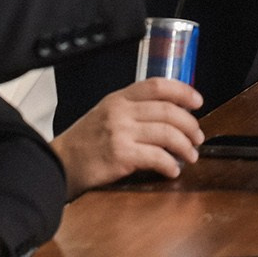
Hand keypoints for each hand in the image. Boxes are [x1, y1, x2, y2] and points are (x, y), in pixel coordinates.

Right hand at [51, 78, 204, 189]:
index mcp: (119, 98)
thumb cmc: (85, 142)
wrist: (60, 163)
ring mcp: (121, 132)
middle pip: (168, 111)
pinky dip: (170, 165)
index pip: (157, 85)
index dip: (182, 91)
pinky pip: (156, 157)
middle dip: (190, 125)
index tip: (198, 101)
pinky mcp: (121, 155)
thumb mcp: (106, 113)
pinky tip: (172, 171)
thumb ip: (132, 109)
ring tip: (191, 156)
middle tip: (198, 138)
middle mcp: (121, 111)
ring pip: (167, 133)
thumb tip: (169, 115)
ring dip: (185, 146)